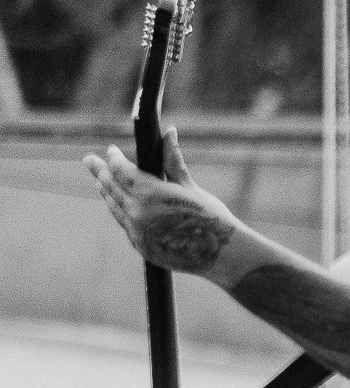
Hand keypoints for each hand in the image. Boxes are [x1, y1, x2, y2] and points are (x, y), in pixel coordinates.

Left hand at [84, 128, 244, 280]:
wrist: (220, 255)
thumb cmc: (211, 218)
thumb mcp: (191, 187)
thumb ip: (172, 161)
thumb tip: (169, 132)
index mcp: (150, 193)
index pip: (120, 169)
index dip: (114, 157)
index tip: (111, 150)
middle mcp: (137, 212)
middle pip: (110, 186)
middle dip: (100, 171)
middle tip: (89, 160)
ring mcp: (136, 230)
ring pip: (113, 205)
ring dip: (106, 191)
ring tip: (101, 181)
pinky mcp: (140, 245)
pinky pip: (124, 222)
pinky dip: (119, 209)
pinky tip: (118, 204)